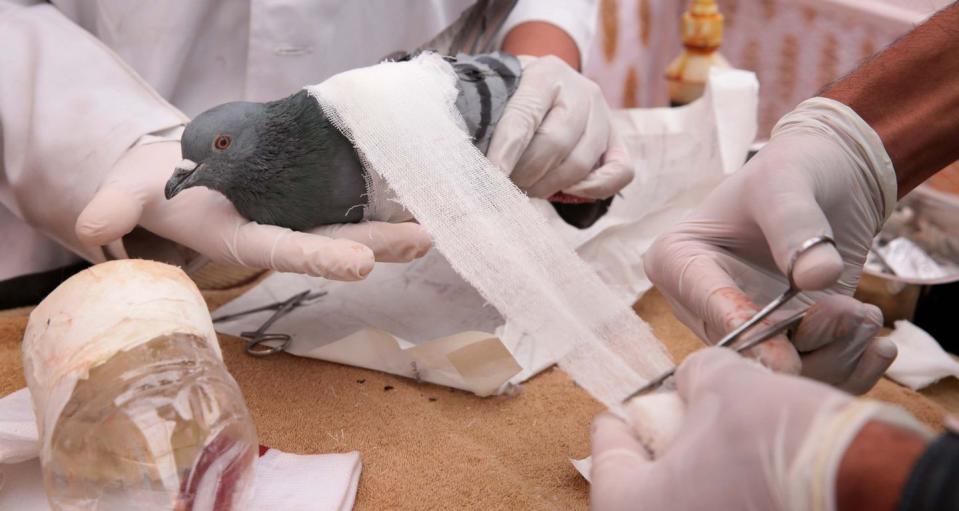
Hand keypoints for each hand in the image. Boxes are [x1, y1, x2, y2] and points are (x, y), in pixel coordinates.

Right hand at [75, 142, 430, 279]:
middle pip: (330, 240)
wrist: (171, 172)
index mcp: (238, 236)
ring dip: (389, 226)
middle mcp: (274, 228)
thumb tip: (91, 233)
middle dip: (378, 244)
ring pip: (346, 221)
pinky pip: (342, 195)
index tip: (362, 265)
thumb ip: (111, 210)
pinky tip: (411, 193)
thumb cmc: (150, 184)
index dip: (320, 258)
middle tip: (425, 240)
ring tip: (433, 225)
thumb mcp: (124, 190)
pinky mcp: (300, 191)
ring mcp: (291, 211)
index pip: (283, 249)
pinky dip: (376, 197)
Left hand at [487, 55, 632, 199]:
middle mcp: (581, 90)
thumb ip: (491, 123)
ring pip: (580, 163)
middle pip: (555, 143)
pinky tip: (567, 191)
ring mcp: (604, 114)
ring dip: (548, 186)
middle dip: (525, 173)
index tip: (489, 176)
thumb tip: (479, 167)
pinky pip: (620, 172)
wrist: (548, 86)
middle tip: (503, 186)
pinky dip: (594, 189)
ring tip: (525, 189)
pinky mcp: (618, 139)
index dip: (505, 151)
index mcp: (546, 74)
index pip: (524, 117)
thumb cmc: (515, 96)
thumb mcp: (500, 96)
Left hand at [590, 348, 929, 510]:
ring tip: (716, 439)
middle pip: (645, 488)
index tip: (621, 409)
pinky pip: (722, 508)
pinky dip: (725, 490)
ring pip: (687, 501)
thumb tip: (693, 382)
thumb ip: (693, 378)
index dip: (618, 423)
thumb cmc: (777, 437)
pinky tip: (746, 466)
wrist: (864, 482)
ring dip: (697, 473)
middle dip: (660, 450)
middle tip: (671, 421)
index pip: (608, 457)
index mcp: (632, 504)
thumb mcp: (724, 383)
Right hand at [644, 98, 898, 392]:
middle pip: (743, 350)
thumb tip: (817, 277)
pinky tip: (872, 337)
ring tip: (864, 315)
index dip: (747, 333)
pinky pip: (807, 373)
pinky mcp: (778, 344)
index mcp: (676, 262)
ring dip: (834, 352)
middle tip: (853, 314)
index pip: (707, 305)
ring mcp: (739, 330)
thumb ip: (796, 223)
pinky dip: (847, 365)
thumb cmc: (793, 170)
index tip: (787, 358)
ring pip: (779, 371)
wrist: (828, 183)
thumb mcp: (787, 181)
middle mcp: (699, 305)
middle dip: (804, 344)